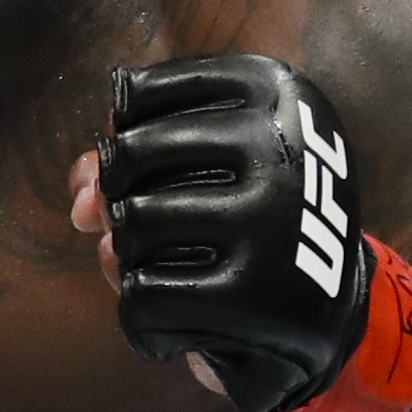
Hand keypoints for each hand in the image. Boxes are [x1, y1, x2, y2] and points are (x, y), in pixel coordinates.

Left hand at [85, 52, 374, 411]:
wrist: (331, 307)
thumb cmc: (254, 213)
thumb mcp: (214, 157)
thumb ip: (132, 151)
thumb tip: (80, 198)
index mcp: (274, 89)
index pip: (140, 96)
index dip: (121, 137)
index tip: (143, 167)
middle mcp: (280, 145)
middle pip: (130, 157)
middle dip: (118, 200)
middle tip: (144, 229)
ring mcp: (272, 219)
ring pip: (134, 224)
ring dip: (127, 259)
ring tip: (163, 271)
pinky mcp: (258, 294)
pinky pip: (145, 296)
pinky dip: (139, 317)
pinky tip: (166, 322)